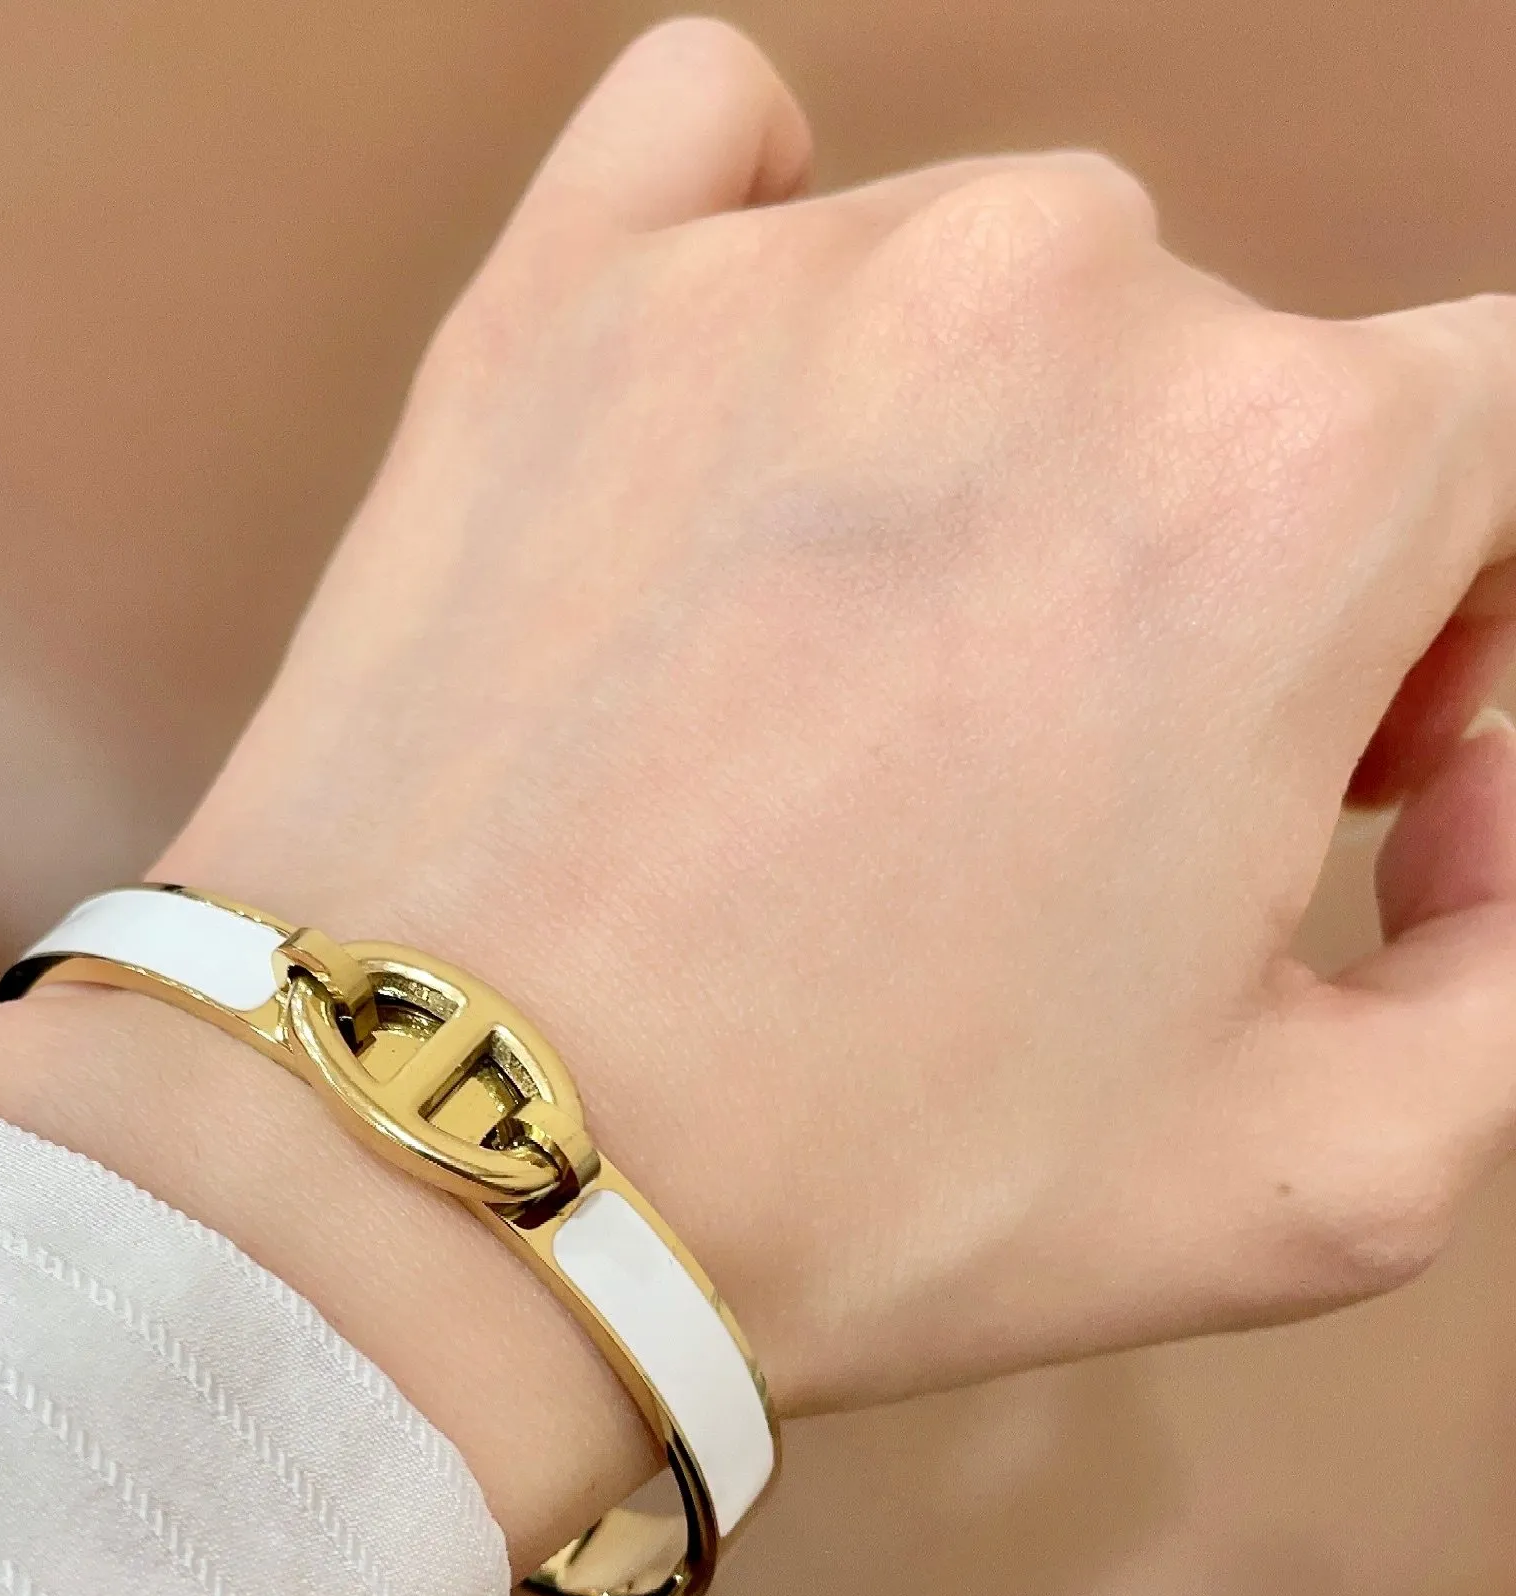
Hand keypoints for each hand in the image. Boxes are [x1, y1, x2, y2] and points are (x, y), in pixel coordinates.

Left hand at [152, 18, 1515, 1423]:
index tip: (1317, 771)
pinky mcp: (557, 301)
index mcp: (1290, 486)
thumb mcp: (1325, 1174)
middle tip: (1050, 783)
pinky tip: (740, 415)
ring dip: (989, 451)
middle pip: (1233, 376)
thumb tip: (1490, 786)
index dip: (1436, 620)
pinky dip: (759, 241)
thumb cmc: (864, 1186)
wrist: (448, 1164)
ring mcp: (784, 274)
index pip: (1490, 442)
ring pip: (997, 290)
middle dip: (1206, 567)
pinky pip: (715, 144)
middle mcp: (1059, 301)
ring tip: (851, 680)